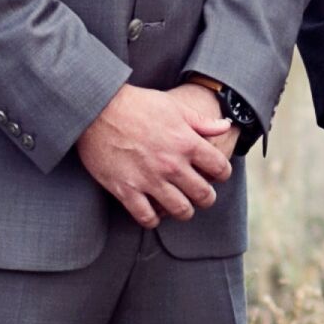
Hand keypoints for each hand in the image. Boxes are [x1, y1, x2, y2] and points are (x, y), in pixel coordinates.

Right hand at [77, 82, 234, 226]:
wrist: (97, 108)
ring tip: (181, 206)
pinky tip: (153, 211)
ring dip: (184, 211)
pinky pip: (147, 218)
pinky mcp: (126, 190)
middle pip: (204, 195)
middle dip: (207, 197)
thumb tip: (226, 127)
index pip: (220, 168)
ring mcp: (149, 179)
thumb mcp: (174, 107)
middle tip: (201, 195)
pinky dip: (153, 219)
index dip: (222, 174)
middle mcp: (172, 164)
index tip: (216, 175)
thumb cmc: (137, 104)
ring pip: (180, 210)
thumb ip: (202, 121)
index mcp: (186, 142)